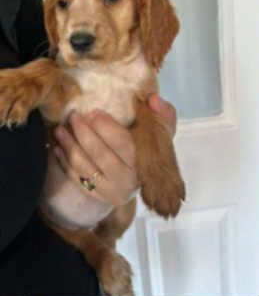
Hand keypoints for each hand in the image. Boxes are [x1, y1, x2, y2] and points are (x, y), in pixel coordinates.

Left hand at [53, 95, 176, 205]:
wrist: (147, 180)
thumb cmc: (151, 149)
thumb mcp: (163, 132)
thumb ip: (163, 113)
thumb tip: (153, 99)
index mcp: (144, 164)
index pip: (122, 144)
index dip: (106, 126)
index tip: (93, 112)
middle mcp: (128, 180)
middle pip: (99, 154)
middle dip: (82, 132)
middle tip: (73, 116)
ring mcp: (111, 191)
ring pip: (83, 166)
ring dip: (68, 145)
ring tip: (60, 129)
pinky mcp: (98, 196)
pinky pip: (75, 178)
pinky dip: (64, 161)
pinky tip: (57, 146)